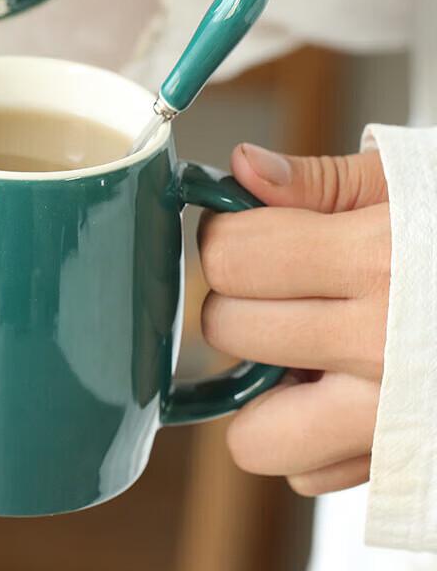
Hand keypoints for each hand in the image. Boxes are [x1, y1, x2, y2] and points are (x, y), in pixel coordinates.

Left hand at [199, 143, 389, 495]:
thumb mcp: (411, 184)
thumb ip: (317, 181)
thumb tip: (240, 165)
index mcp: (375, 259)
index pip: (231, 257)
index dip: (227, 238)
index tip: (247, 235)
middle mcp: (379, 344)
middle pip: (228, 329)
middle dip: (238, 302)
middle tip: (279, 290)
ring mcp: (393, 415)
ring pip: (256, 434)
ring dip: (260, 391)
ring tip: (298, 350)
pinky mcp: (404, 460)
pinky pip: (311, 474)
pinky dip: (311, 438)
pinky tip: (344, 391)